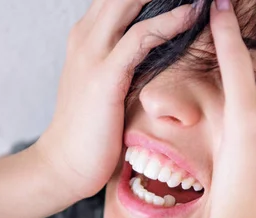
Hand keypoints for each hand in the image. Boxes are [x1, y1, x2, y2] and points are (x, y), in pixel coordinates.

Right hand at [35, 0, 196, 200]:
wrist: (63, 163)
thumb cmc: (90, 128)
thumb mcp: (107, 83)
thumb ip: (126, 61)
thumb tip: (161, 52)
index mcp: (87, 35)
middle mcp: (86, 36)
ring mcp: (92, 54)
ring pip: (128, 1)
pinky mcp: (104, 77)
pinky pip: (140, 38)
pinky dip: (169, 23)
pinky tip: (191, 15)